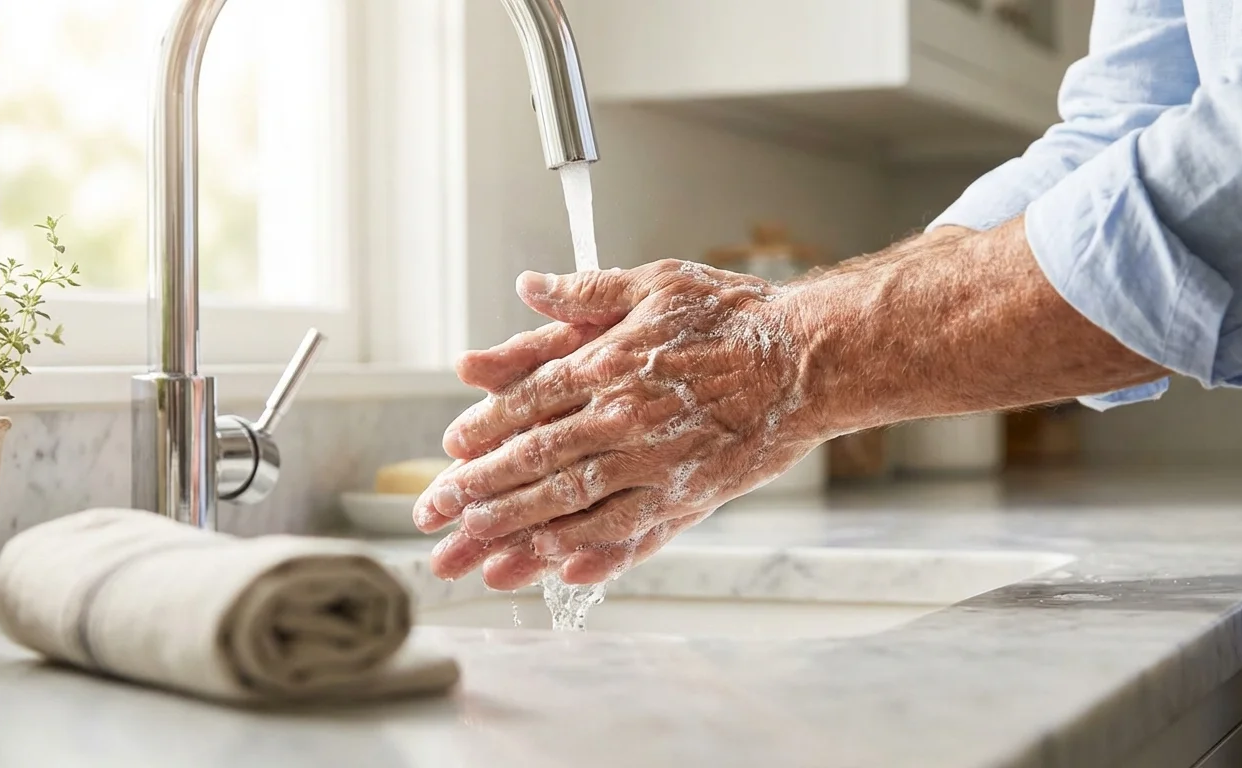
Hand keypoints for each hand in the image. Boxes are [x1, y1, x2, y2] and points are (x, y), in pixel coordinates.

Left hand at [414, 261, 822, 588]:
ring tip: (473, 548)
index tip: (451, 450)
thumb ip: (586, 292)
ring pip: (568, 501)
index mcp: (607, 364)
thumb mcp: (655, 283)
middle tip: (434, 512)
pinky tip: (552, 564)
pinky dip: (585, 548)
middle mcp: (621, 417)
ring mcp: (653, 461)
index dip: (483, 429)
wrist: (807, 357)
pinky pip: (625, 528)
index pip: (526, 402)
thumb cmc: (735, 317)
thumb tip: (530, 286)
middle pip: (533, 459)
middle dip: (476, 489)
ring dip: (514, 526)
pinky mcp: (688, 493)